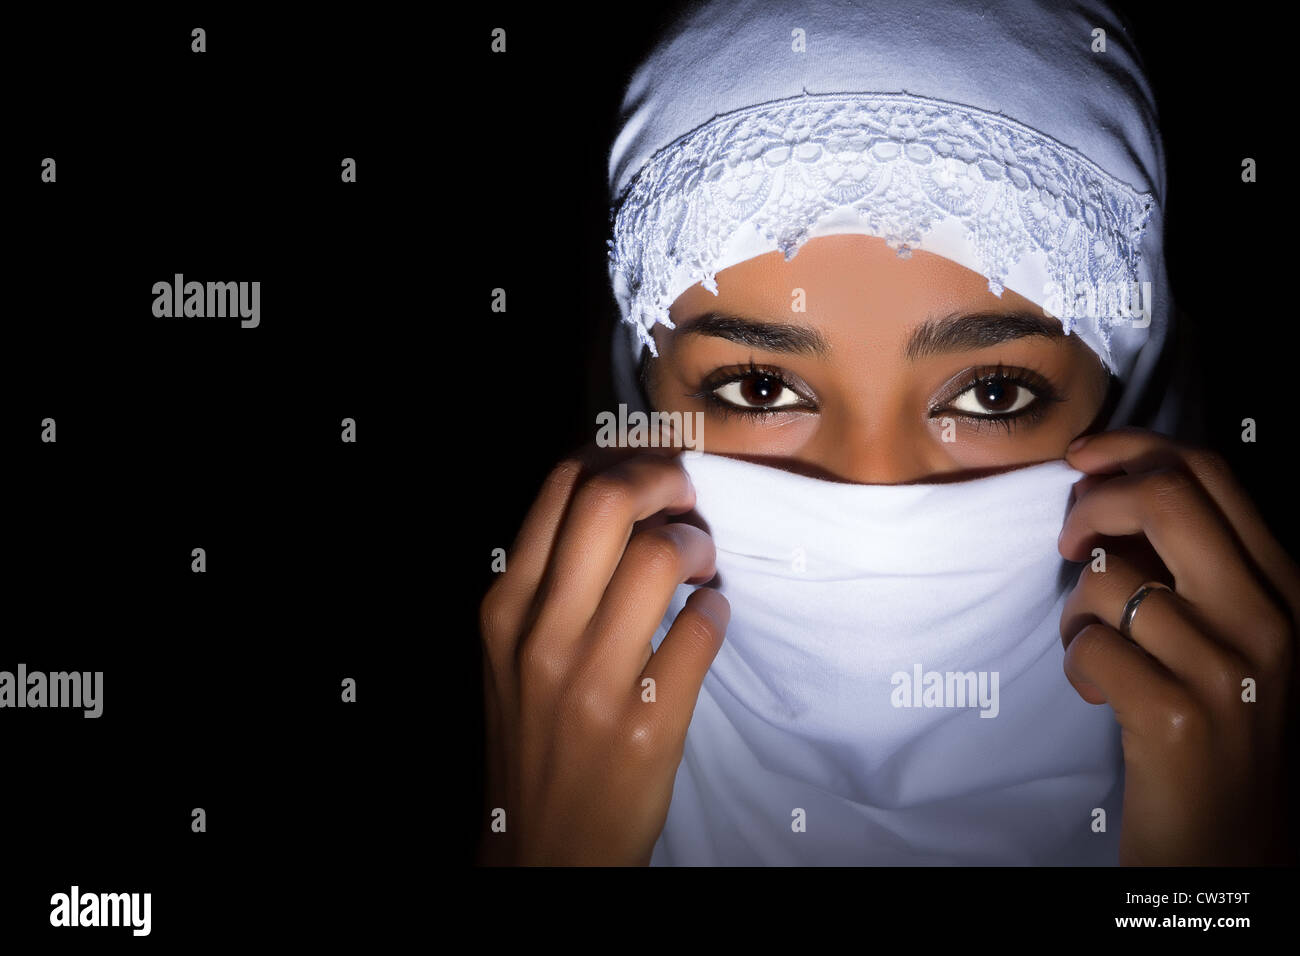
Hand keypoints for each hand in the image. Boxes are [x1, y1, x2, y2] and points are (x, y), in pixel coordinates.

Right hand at [477, 445, 727, 864]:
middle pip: (608, 500)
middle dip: (663, 480)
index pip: (562, 486)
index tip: (652, 473)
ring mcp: (591, 682)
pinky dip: (717, 608)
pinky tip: (709, 616)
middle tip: (687, 499)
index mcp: (505, 609)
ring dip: (698, 546)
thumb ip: (549, 580)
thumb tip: (618, 497)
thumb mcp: (512, 653)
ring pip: (660, 556)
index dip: (621, 457)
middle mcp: (539, 636)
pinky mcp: (645, 725)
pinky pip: (703, 628)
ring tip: (700, 566)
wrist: (544, 851)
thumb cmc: (536, 739)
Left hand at [1058, 427, 1297, 864]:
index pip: (1210, 474)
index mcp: (1287, 588)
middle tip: (1068, 540)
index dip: (1133, 448)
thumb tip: (1110, 486)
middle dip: (1094, 503)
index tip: (1082, 461)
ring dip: (1076, 607)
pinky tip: (1097, 691)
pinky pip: (1090, 645)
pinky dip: (1076, 662)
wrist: (1234, 845)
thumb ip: (1193, 566)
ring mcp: (1229, 670)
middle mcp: (1271, 620)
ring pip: (1111, 576)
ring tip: (1093, 645)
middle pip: (1165, 498)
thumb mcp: (1232, 637)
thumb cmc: (1218, 729)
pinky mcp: (1177, 717)